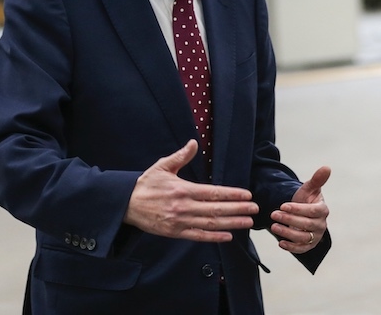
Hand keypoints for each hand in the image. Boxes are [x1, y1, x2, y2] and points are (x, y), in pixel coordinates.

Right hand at [124, 140, 258, 241]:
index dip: (232, 194)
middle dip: (238, 209)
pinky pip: (197, 236)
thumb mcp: (162, 166)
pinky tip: (228, 236)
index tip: (247, 195)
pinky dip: (214, 237)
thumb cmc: (146, 184)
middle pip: (216, 210)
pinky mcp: (174, 233)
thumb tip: (193, 143)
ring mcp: (179, 222)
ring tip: (247, 221)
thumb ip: (181, 156)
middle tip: (255, 209)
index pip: (213, 193)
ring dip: (231, 223)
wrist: (125, 205)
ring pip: (210, 224)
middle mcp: (183, 207)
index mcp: (183, 189)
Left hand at [270, 166, 330, 253]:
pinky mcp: (309, 246)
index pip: (312, 211)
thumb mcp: (308, 189)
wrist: (301, 212)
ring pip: (303, 237)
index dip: (298, 209)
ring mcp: (315, 236)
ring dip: (287, 233)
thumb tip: (327, 167)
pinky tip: (280, 242)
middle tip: (274, 214)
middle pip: (306, 224)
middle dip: (289, 219)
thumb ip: (317, 179)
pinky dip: (291, 247)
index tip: (283, 205)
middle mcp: (321, 224)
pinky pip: (301, 249)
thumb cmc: (305, 199)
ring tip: (273, 226)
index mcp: (323, 210)